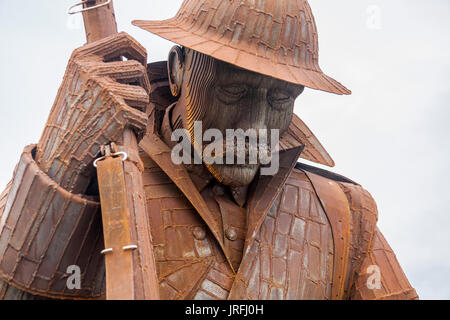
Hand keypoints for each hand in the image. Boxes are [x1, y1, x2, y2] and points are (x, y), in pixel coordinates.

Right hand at [35, 32, 149, 193]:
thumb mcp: (79, 78)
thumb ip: (102, 63)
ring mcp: (106, 90)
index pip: (124, 39)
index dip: (139, 50)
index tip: (142, 61)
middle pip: (139, 69)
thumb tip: (138, 57)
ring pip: (143, 95)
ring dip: (139, 108)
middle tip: (133, 99)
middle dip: (141, 85)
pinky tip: (127, 132)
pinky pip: (142, 118)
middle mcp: (93, 70)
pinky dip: (138, 128)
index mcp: (82, 56)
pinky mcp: (118, 112)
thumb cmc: (73, 113)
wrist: (61, 147)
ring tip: (124, 117)